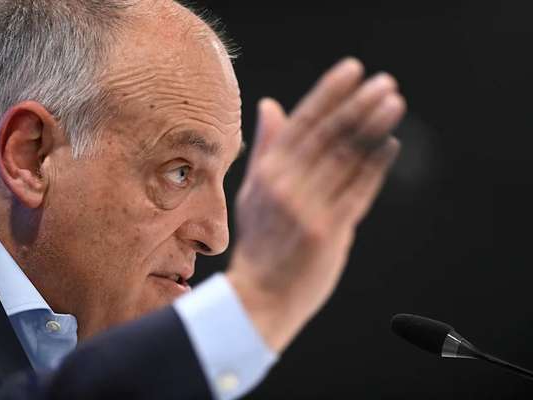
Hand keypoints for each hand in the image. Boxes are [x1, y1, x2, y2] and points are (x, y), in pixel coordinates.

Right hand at [227, 58, 404, 351]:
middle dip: (358, 104)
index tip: (351, 70)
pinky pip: (358, 191)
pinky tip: (390, 144)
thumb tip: (271, 105)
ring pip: (346, 158)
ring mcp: (307, 208)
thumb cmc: (260, 244)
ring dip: (373, 128)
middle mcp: (285, 185)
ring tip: (393, 102)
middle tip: (384, 82)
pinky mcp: (328, 231)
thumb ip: (266, 147)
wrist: (260, 296)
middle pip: (328, 135)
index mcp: (267, 172)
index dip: (328, 94)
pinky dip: (375, 166)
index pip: (301, 123)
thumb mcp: (253, 192)